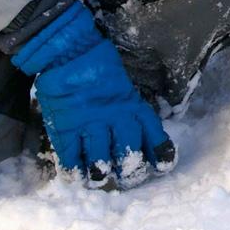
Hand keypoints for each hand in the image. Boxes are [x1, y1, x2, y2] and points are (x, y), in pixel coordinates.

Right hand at [9, 1, 174, 188]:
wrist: (68, 51)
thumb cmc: (97, 67)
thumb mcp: (122, 86)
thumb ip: (131, 109)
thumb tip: (145, 137)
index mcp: (131, 105)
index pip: (152, 133)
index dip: (160, 152)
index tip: (163, 167)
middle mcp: (114, 118)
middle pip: (129, 152)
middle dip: (130, 170)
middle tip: (125, 178)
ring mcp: (89, 125)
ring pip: (101, 160)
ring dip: (101, 173)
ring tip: (100, 177)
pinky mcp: (66, 129)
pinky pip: (71, 159)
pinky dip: (74, 172)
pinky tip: (76, 177)